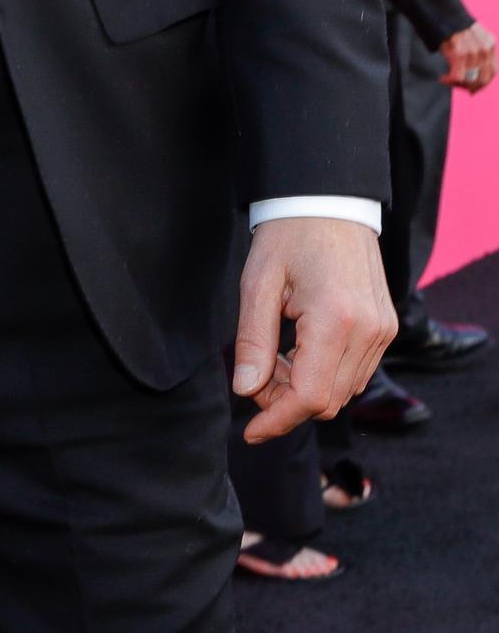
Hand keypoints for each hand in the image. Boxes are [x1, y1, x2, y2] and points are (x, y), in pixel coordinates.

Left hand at [232, 217, 395, 442]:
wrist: (329, 201)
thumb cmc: (289, 235)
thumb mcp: (257, 284)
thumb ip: (252, 341)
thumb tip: (246, 391)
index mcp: (335, 320)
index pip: (308, 396)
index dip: (276, 419)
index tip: (250, 431)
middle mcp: (368, 331)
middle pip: (326, 401)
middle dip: (285, 402)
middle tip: (255, 376)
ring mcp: (383, 331)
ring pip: (342, 391)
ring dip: (304, 389)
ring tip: (274, 357)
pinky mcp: (386, 328)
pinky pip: (356, 372)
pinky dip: (324, 374)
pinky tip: (298, 349)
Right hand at [439, 22, 495, 92]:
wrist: (443, 13)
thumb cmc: (454, 26)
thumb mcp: (475, 35)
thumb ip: (480, 50)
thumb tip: (475, 71)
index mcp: (490, 43)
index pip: (493, 71)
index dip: (484, 83)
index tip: (473, 88)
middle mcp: (484, 49)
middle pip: (483, 78)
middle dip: (471, 86)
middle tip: (460, 87)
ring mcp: (472, 52)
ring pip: (470, 79)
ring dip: (458, 83)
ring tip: (448, 80)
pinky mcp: (459, 55)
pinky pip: (457, 77)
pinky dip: (449, 80)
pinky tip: (443, 78)